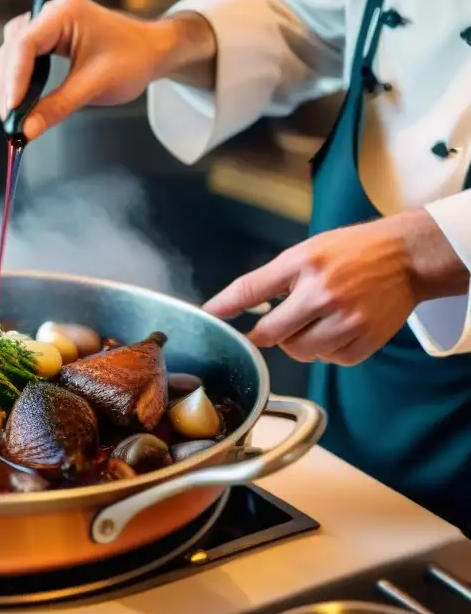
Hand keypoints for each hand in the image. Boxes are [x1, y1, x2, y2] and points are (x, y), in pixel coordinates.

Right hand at [0, 0, 213, 140]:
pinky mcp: (46, 41)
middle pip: (11, 50)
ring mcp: (46, 26)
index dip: (14, 79)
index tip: (13, 110)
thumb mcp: (95, 86)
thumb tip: (26, 130)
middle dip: (8, 87)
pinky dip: (16, 83)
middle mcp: (50, 14)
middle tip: (12, 122)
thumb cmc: (133, 59)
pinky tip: (21, 104)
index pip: (25, 44)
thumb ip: (58, 107)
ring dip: (7, 86)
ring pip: (9, 55)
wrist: (152, 52)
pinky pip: (19, 60)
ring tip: (15, 117)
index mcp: (64, 13)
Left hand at [203, 209, 463, 365]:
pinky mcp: (366, 341)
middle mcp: (324, 294)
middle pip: (272, 335)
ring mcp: (348, 320)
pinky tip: (337, 329)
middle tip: (283, 320)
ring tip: (316, 321)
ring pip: (299, 352)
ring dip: (299, 343)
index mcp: (304, 265)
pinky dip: (327, 351)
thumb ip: (265, 280)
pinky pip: (330, 360)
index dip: (225, 306)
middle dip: (269, 333)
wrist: (406, 257)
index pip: (251, 289)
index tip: (208, 316)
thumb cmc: (351, 253)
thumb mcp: (305, 253)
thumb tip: (222, 307)